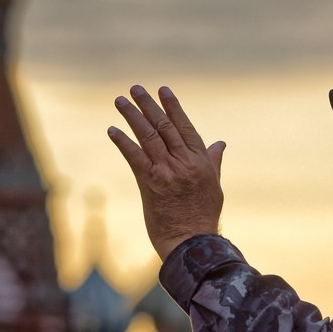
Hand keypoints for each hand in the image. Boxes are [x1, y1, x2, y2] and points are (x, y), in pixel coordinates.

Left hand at [107, 85, 225, 258]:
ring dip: (132, 116)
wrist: (191, 242)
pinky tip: (112, 130)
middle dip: (149, 105)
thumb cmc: (203, 216)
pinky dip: (123, 142)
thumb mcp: (214, 185)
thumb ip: (213, 161)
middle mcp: (184, 162)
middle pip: (164, 126)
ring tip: (120, 101)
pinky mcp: (151, 182)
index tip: (163, 90)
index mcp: (200, 161)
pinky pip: (135, 157)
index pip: (185, 126)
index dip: (172, 107)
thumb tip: (220, 143)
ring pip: (148, 136)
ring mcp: (167, 171)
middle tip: (135, 89)